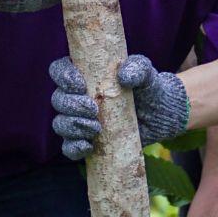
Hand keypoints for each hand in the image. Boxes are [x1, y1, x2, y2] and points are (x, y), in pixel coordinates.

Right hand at [49, 54, 188, 159]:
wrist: (160, 115)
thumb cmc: (148, 87)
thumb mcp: (146, 73)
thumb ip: (138, 68)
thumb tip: (123, 77)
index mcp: (84, 74)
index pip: (59, 70)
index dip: (63, 77)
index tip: (80, 86)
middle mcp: (77, 97)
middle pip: (58, 99)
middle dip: (72, 106)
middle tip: (94, 110)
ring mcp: (80, 120)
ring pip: (60, 123)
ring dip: (72, 127)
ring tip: (97, 128)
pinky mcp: (86, 140)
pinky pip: (68, 148)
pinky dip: (73, 148)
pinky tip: (88, 146)